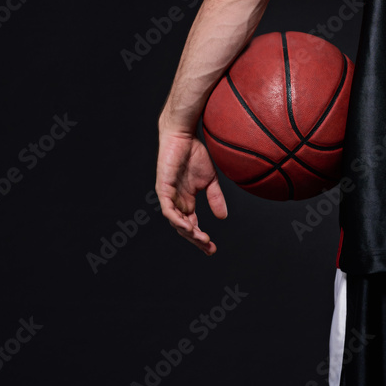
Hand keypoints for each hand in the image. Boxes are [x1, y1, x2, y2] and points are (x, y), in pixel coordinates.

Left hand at [155, 127, 227, 253]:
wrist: (183, 136)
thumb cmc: (195, 155)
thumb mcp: (210, 181)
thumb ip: (215, 198)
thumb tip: (223, 217)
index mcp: (186, 202)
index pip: (192, 225)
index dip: (201, 238)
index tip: (212, 249)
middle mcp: (176, 202)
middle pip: (184, 228)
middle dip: (196, 240)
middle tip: (209, 248)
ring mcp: (168, 196)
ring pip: (175, 222)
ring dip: (188, 232)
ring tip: (200, 239)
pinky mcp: (163, 189)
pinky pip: (168, 210)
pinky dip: (177, 220)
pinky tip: (187, 227)